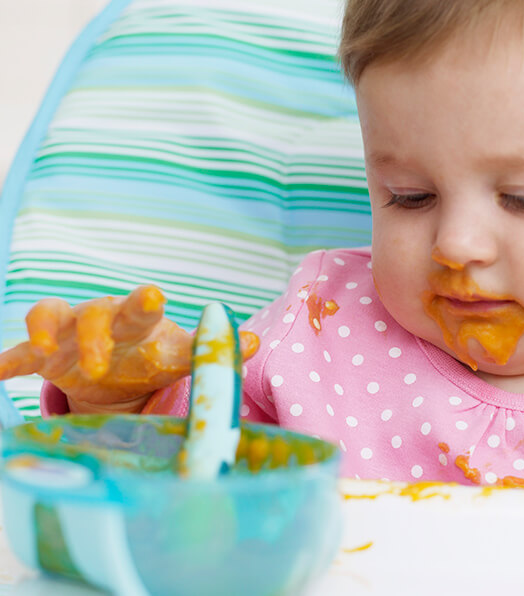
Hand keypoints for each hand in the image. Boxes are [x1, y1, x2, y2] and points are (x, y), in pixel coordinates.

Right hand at [0, 286, 258, 413]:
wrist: (117, 368)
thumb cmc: (151, 355)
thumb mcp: (179, 355)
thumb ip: (209, 349)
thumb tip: (256, 341)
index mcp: (139, 323)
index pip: (142, 307)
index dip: (145, 301)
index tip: (153, 295)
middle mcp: (102, 321)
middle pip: (95, 313)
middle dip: (96, 333)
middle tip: (101, 365)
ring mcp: (69, 336)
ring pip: (50, 319)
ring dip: (45, 334)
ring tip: (45, 355)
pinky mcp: (42, 357)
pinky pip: (19, 354)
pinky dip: (7, 361)